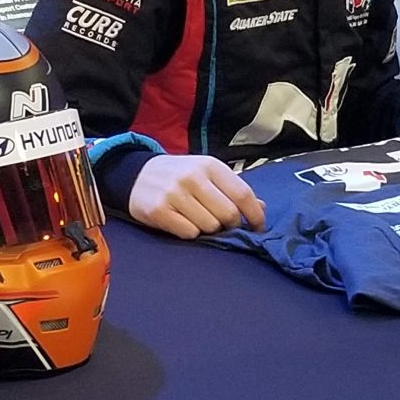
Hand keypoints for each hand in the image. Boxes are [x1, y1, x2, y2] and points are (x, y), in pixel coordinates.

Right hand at [129, 154, 265, 238]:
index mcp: (210, 165)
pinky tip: (183, 222)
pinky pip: (188, 233)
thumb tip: (262, 207)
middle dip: (230, 225)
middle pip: (228, 214)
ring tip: (199, 218)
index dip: (255, 214)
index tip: (258, 227)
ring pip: (209, 226)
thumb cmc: (181, 175)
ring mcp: (175, 194)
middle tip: (223, 224)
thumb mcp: (208, 173)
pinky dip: (191, 233)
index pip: (243, 194)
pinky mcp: (159, 210)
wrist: (137, 174)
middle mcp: (193, 177)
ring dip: (209, 229)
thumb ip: (234, 189)